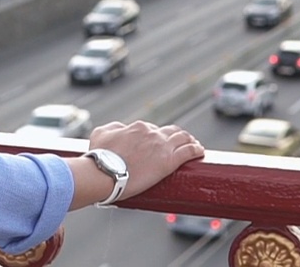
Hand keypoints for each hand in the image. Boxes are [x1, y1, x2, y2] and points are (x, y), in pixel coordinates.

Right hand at [88, 120, 203, 200]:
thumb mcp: (101, 133)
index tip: (155, 144)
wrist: (104, 173)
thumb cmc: (99, 156)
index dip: (155, 137)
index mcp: (137, 127)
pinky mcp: (169, 161)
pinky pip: (189, 151)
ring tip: (193, 145)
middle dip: (175, 136)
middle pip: (170, 131)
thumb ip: (114, 128)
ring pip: (182, 138)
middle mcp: (152, 134)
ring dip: (189, 140)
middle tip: (179, 142)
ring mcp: (162, 147)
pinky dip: (196, 150)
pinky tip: (200, 151)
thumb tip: (121, 129)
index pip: (151, 129)